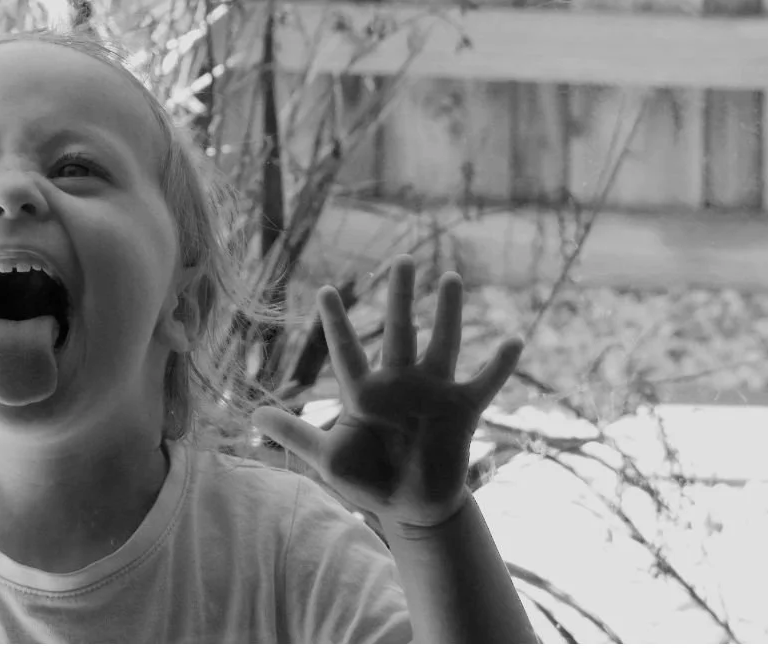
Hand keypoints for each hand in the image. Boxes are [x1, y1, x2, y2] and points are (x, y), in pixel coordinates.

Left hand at [252, 257, 522, 536]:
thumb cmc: (368, 478)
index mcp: (365, 391)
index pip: (347, 350)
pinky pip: (484, 383)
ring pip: (442, 343)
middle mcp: (399, 382)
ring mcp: (432, 393)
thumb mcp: (327, 458)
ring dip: (448, 313)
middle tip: (403, 259)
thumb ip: (295, 434)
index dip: (336, 323)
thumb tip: (252, 415)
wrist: (410, 508)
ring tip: (451, 277)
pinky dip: (499, 365)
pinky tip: (515, 340)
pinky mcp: (461, 411)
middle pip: (399, 330)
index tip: (324, 290)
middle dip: (400, 296)